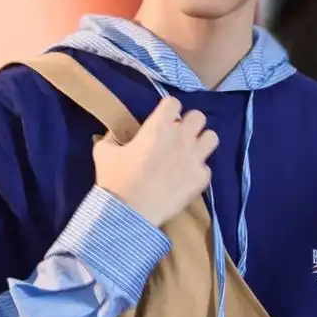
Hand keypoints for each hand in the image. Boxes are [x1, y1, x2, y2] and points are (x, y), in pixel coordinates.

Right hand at [93, 97, 218, 226]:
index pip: (174, 102)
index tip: (163, 120)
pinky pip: (207, 168)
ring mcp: (195, 158)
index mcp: (158, 126)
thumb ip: (110, 138)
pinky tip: (186, 178)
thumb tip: (113, 135)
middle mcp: (181, 137)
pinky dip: (198, 171)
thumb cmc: (115, 180)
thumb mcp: (103, 153)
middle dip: (189, 124)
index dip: (168, 110)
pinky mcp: (202, 179)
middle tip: (179, 136)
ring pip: (212, 137)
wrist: (129, 214)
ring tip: (190, 152)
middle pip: (199, 116)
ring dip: (201, 142)